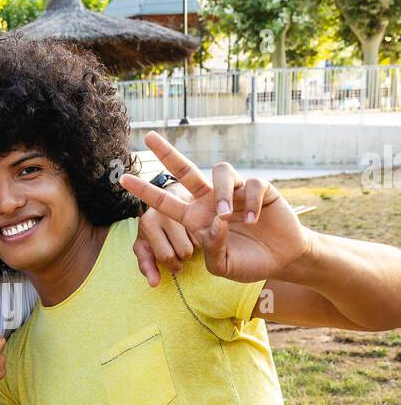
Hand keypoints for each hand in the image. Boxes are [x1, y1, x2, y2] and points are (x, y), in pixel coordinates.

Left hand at [121, 131, 310, 283]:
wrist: (281, 259)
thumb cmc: (248, 262)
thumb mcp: (223, 266)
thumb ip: (212, 249)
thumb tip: (213, 223)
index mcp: (196, 219)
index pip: (166, 203)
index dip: (145, 192)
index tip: (122, 179)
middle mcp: (211, 200)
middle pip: (185, 170)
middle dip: (166, 153)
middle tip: (147, 137)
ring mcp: (234, 192)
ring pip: (221, 172)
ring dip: (221, 193)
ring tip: (226, 216)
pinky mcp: (259, 188)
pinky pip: (251, 184)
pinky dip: (250, 202)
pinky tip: (253, 220)